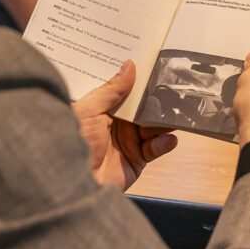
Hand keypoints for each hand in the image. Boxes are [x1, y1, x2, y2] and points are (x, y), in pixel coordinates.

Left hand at [72, 60, 177, 190]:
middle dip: (157, 99)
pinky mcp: (136, 160)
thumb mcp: (90, 109)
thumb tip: (130, 65)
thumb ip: (112, 89)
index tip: (156, 65)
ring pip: (153, 126)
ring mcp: (127, 141)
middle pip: (143, 108)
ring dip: (164, 121)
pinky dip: (164, 143)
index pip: (125, 90)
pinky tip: (169, 138)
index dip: (139, 80)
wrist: (72, 183)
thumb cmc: (73, 141)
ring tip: (177, 113)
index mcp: (103, 108)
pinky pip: (155, 149)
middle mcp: (117, 123)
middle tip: (176, 89)